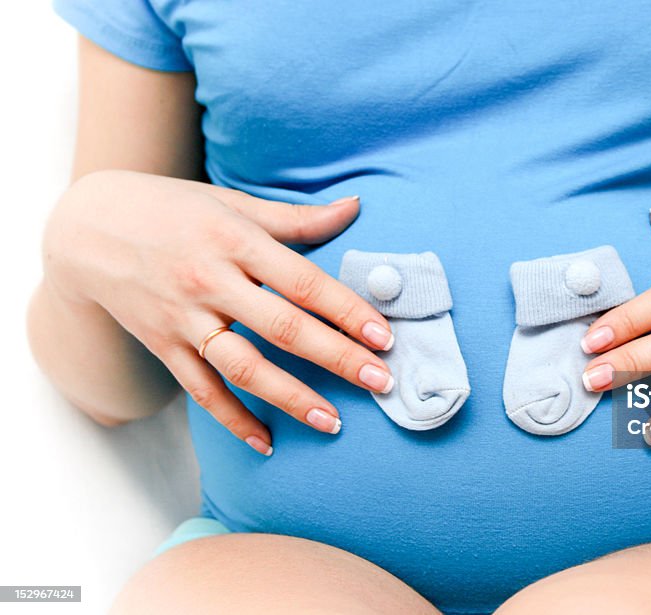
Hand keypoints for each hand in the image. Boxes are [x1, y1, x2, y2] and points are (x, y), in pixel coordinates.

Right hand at [44, 170, 394, 454]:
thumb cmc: (172, 209)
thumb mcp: (232, 204)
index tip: (383, 336)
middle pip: (282, 328)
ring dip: (290, 398)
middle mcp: (210, 282)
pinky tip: (266, 443)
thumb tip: (356, 207)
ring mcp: (183, 319)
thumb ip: (296, 217)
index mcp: (235, 241)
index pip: (304, 282)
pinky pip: (201, 391)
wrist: (86, 228)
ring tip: (333, 421)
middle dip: (337, 358)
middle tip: (381, 381)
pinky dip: (232, 420)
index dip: (347, 310)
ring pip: (243, 368)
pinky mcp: (163, 346)